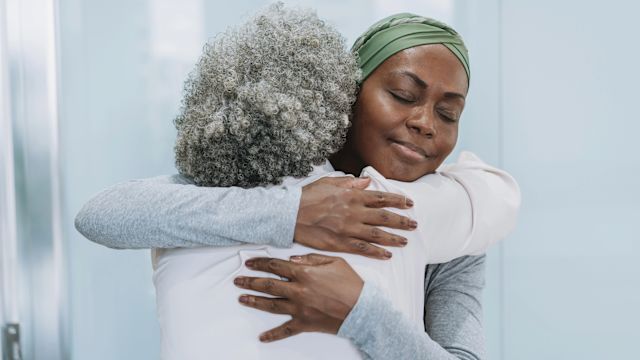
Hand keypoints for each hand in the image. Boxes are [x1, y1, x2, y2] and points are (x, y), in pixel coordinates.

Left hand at [233, 254, 362, 341]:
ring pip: (270, 305)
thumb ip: (311, 258)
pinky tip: (262, 337)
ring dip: (254, 301)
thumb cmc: (352, 283)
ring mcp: (299, 308)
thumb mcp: (334, 261)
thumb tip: (292, 258)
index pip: (276, 266)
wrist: (363, 308)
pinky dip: (273, 335)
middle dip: (250, 281)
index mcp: (304, 272)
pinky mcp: (304, 323)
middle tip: (238, 280)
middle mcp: (298, 290)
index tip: (250, 263)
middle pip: (268, 285)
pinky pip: (285, 330)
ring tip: (242, 298)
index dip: (260, 263)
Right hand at [296, 176, 416, 258]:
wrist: (289, 214)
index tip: (409, 203)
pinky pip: (363, 249)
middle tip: (414, 224)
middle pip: (384, 217)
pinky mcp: (340, 243)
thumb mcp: (328, 182)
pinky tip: (387, 255)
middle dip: (401, 221)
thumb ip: (349, 183)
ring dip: (393, 238)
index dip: (397, 201)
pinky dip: (377, 252)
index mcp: (352, 196)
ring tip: (405, 240)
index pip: (381, 198)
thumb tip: (366, 181)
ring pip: (377, 234)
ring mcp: (348, 229)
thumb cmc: (307, 197)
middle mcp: (354, 212)